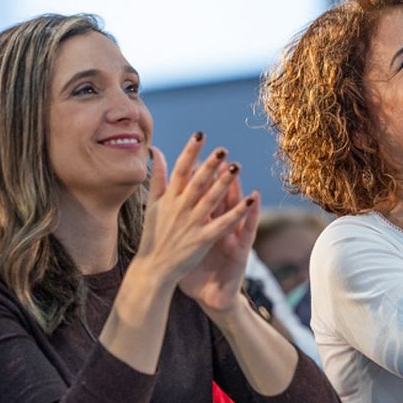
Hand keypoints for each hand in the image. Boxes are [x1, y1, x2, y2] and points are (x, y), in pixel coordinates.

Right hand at [133, 135, 255, 292]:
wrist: (153, 268)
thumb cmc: (153, 235)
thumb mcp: (153, 204)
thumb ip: (158, 177)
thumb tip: (156, 151)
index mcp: (169, 198)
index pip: (181, 169)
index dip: (191, 151)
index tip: (200, 134)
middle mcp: (180, 208)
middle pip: (197, 182)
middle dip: (210, 165)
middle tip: (223, 149)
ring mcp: (192, 223)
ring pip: (211, 199)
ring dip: (224, 183)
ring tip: (236, 167)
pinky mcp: (203, 239)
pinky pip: (222, 223)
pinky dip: (236, 212)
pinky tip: (249, 200)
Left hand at [178, 156, 262, 314]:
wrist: (213, 298)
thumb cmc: (198, 272)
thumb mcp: (184, 245)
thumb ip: (174, 225)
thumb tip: (159, 208)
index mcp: (202, 223)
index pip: (199, 197)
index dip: (196, 178)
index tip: (192, 155)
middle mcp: (217, 225)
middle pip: (216, 197)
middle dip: (216, 177)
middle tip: (216, 154)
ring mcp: (230, 236)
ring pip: (233, 208)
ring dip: (235, 189)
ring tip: (235, 170)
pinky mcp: (240, 249)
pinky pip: (246, 230)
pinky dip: (250, 214)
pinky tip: (254, 199)